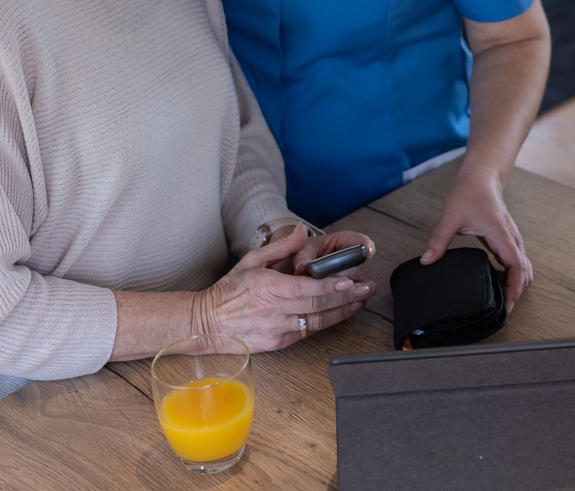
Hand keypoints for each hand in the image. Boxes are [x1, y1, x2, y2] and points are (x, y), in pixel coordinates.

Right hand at [203, 228, 371, 350]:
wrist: (207, 324)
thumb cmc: (229, 291)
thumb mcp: (251, 260)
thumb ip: (280, 247)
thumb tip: (301, 231)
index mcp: (268, 288)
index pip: (306, 289)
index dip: (331, 287)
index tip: (350, 281)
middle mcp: (275, 311)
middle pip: (318, 307)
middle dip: (347, 298)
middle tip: (367, 289)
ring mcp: (277, 329)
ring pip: (317, 323)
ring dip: (342, 312)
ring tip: (360, 301)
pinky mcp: (278, 343)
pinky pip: (305, 332)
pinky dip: (323, 322)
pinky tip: (338, 313)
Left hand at [421, 170, 531, 309]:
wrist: (481, 177)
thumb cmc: (470, 193)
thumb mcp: (451, 216)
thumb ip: (439, 239)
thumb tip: (427, 260)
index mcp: (502, 235)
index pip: (517, 267)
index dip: (514, 289)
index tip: (507, 306)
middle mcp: (512, 239)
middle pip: (525, 272)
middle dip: (517, 292)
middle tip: (502, 311)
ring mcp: (512, 239)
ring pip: (523, 267)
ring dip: (516, 284)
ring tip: (501, 302)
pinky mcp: (507, 240)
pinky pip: (516, 262)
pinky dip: (513, 276)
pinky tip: (498, 283)